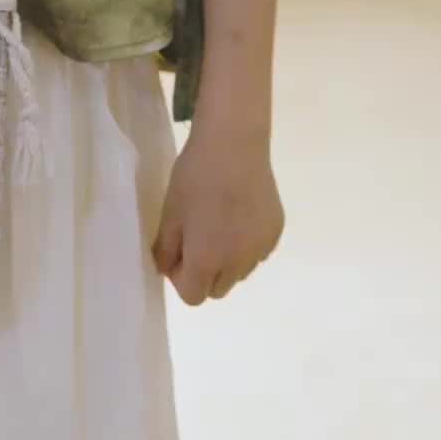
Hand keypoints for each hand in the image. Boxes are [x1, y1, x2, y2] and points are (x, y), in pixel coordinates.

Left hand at [151, 123, 284, 304]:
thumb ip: (165, 248)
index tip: (177, 251)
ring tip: (219, 223)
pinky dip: (246, 245)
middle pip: (217, 289)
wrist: (234, 143)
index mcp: (208, 260)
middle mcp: (238, 263)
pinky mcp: (275, 232)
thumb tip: (166, 270)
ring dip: (226, 261)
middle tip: (196, 238)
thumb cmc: (195, 176)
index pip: (192, 296)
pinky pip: (257, 253)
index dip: (180, 278)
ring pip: (239, 273)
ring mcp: (261, 249)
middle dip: (203, 273)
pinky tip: (238, 214)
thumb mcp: (170, 211)